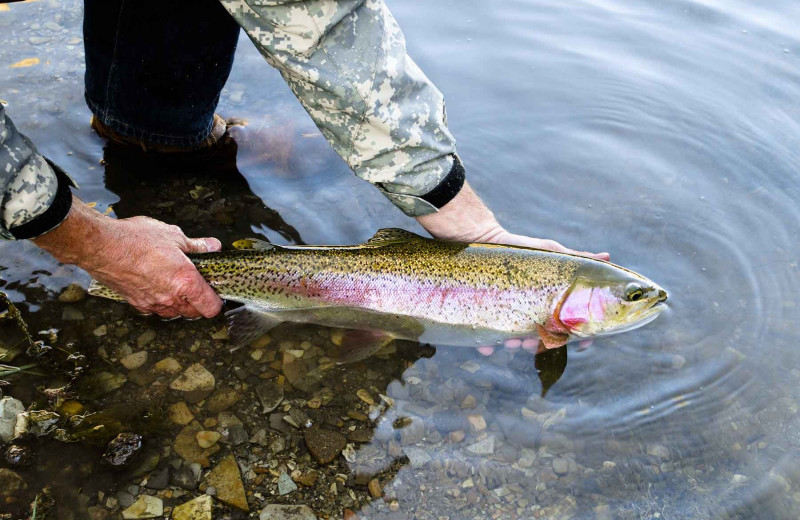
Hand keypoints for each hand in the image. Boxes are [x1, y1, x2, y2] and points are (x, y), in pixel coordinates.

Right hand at [33, 197, 222, 318]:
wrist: (100, 246)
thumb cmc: (135, 239)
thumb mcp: (173, 236)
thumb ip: (196, 245)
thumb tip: (212, 246)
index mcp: (185, 282)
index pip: (210, 307)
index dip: (216, 301)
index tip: (215, 292)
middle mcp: (170, 298)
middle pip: (193, 313)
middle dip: (198, 303)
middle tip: (198, 285)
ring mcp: (152, 303)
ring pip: (173, 313)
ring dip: (179, 304)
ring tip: (176, 284)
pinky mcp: (136, 303)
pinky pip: (154, 309)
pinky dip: (159, 301)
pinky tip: (156, 284)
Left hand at [417, 181, 607, 355]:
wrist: (481, 240)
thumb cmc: (521, 249)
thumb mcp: (550, 253)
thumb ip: (577, 260)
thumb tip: (607, 257)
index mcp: (549, 302)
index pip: (569, 323)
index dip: (579, 336)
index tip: (584, 342)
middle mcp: (530, 312)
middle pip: (542, 336)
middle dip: (541, 343)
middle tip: (536, 343)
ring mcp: (508, 315)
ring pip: (515, 340)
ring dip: (515, 345)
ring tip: (512, 343)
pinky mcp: (485, 315)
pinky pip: (486, 336)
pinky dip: (486, 344)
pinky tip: (486, 346)